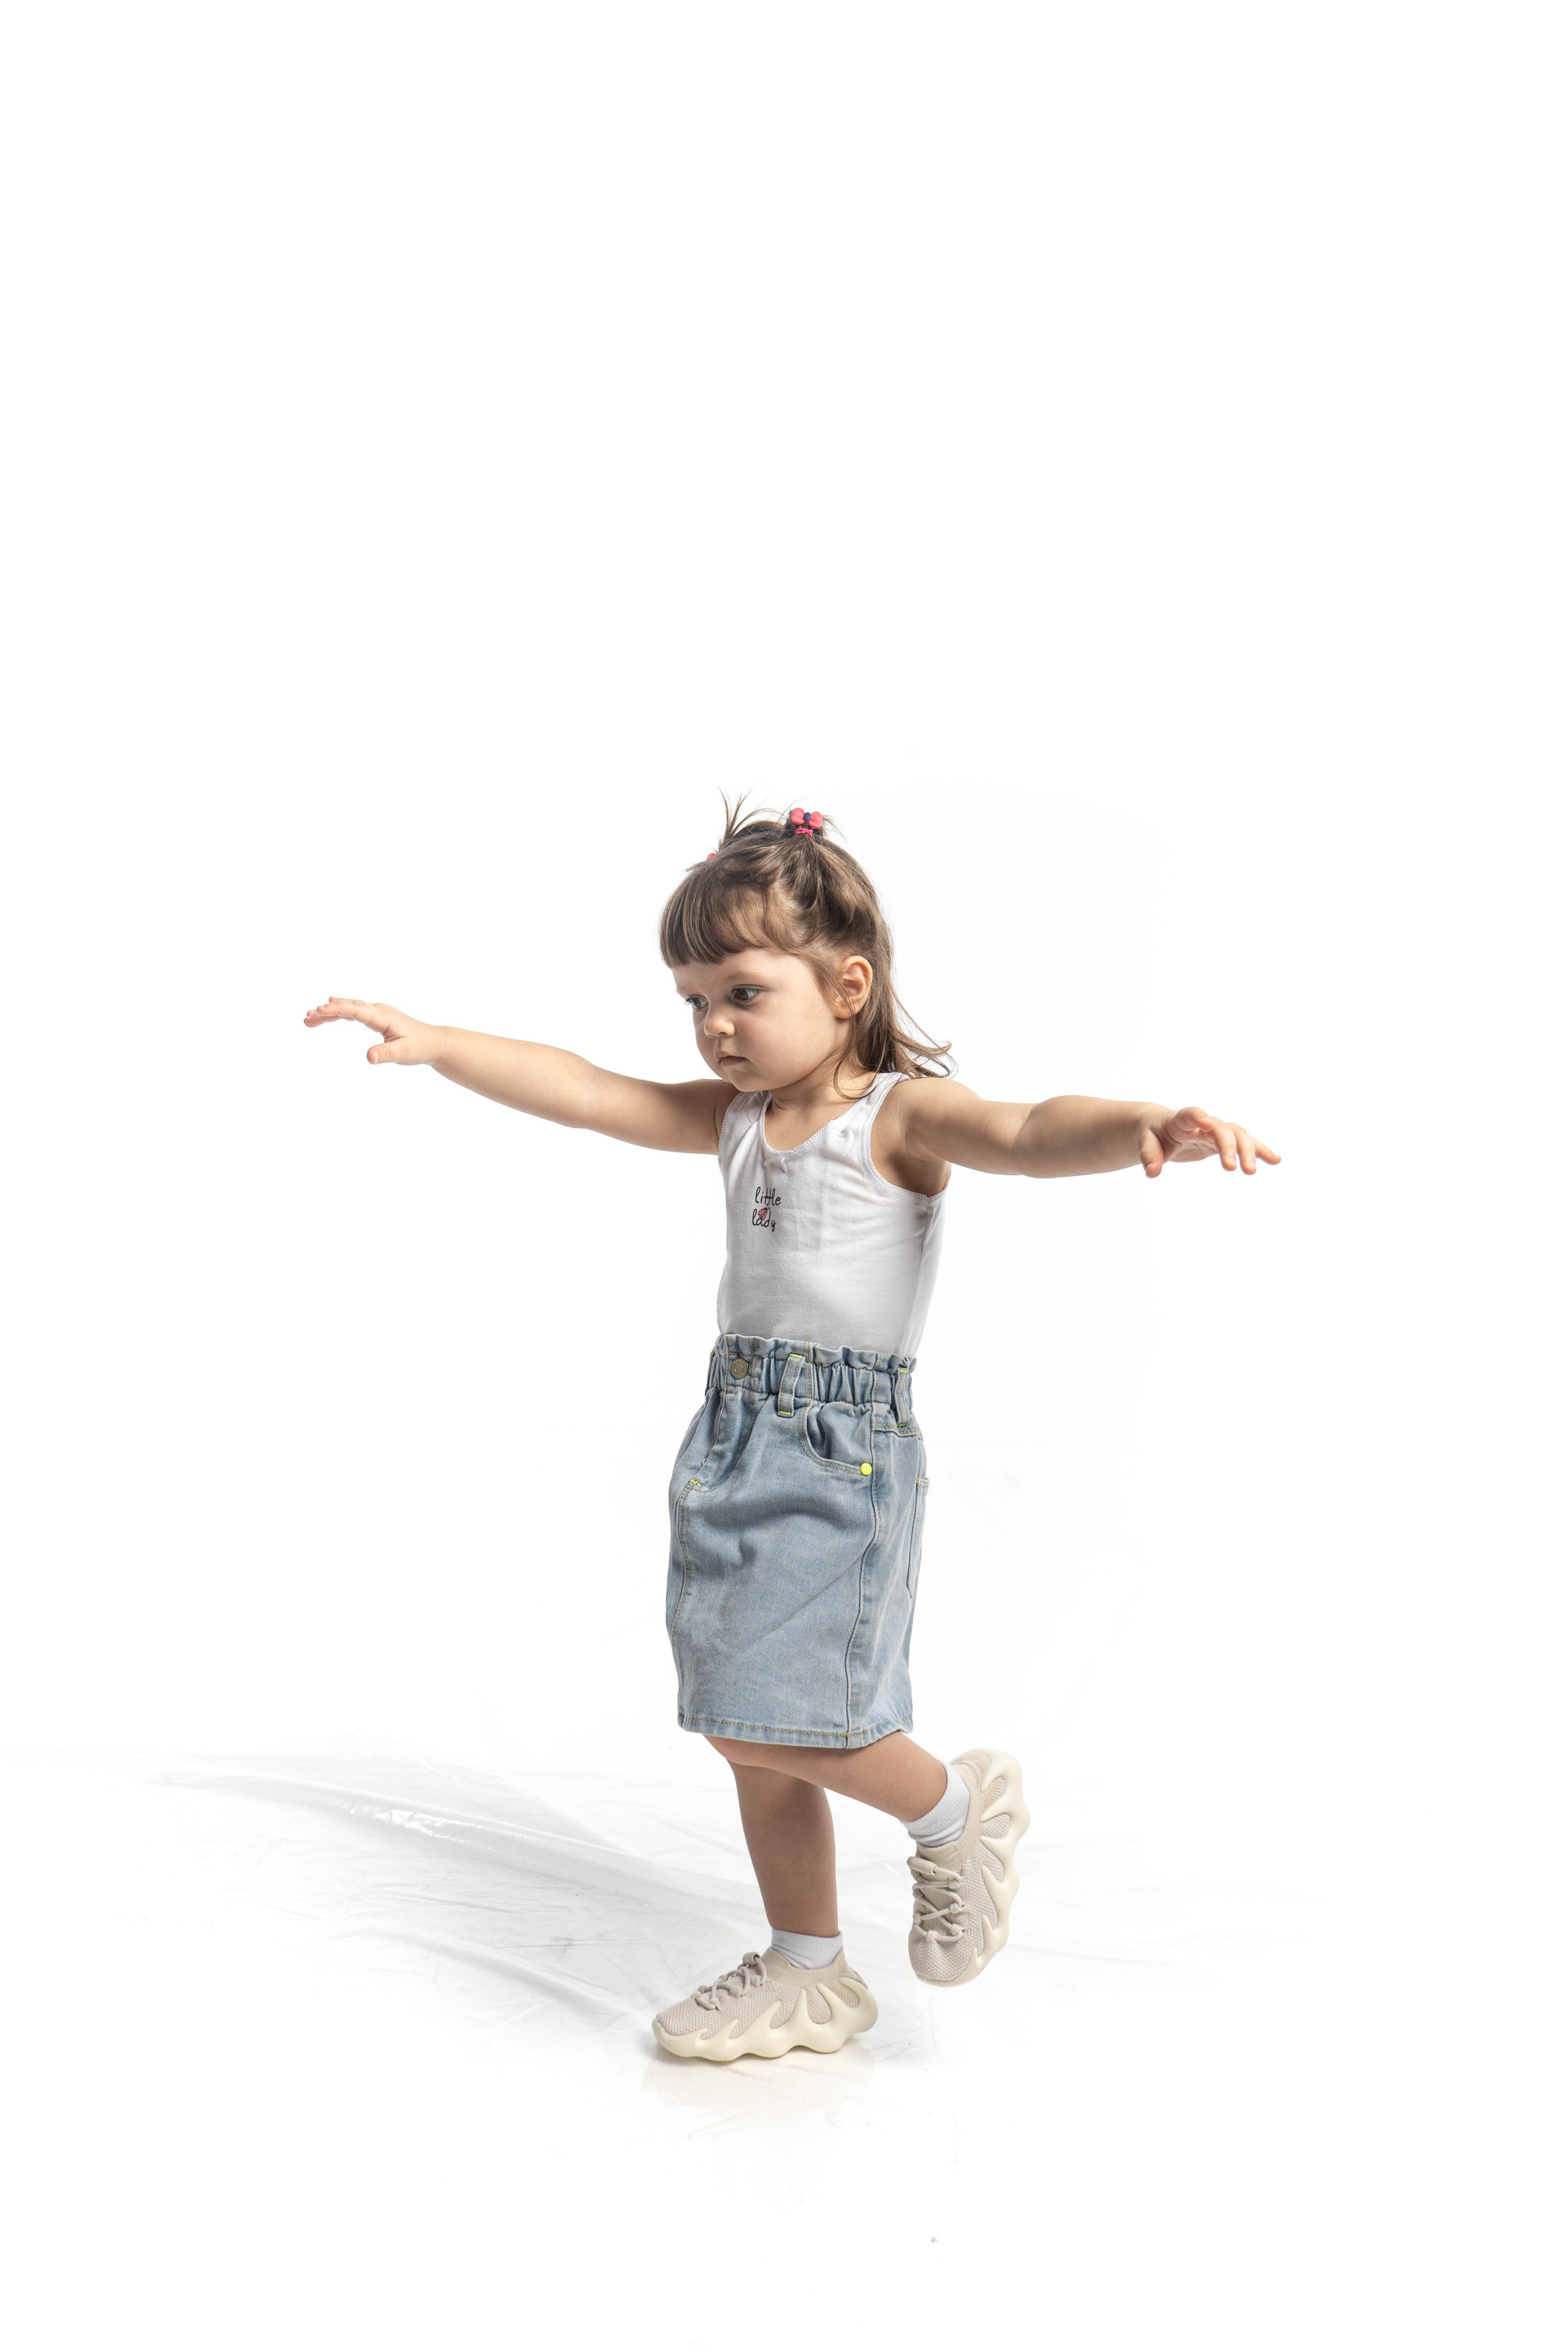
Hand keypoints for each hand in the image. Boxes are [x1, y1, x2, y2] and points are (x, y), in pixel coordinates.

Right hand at [302, 997, 445, 1066]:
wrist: (433, 1042)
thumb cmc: (419, 1047)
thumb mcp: (403, 1053)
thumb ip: (385, 1054)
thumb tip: (369, 1058)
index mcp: (383, 1016)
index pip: (355, 1010)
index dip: (337, 1009)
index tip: (319, 1010)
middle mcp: (378, 1010)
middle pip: (348, 1006)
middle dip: (326, 1011)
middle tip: (307, 1017)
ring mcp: (377, 1012)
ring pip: (349, 1008)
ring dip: (329, 1012)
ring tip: (309, 1018)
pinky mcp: (376, 1017)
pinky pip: (354, 1012)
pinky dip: (339, 1013)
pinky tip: (328, 1012)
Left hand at [1138, 1104, 1280, 1178]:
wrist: (1161, 1127)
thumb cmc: (1152, 1134)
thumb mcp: (1145, 1142)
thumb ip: (1149, 1155)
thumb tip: (1152, 1173)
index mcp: (1181, 1119)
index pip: (1192, 1114)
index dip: (1199, 1117)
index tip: (1207, 1123)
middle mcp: (1203, 1122)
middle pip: (1221, 1129)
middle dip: (1228, 1146)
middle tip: (1232, 1169)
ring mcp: (1216, 1131)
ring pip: (1238, 1135)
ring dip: (1248, 1150)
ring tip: (1251, 1171)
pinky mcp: (1223, 1141)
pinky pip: (1245, 1144)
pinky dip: (1260, 1150)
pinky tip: (1275, 1160)